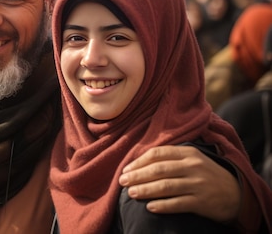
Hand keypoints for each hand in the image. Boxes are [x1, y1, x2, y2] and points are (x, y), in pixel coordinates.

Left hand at [119, 145, 239, 222]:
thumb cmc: (206, 174)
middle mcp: (193, 166)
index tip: (126, 169)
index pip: (157, 154)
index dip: (139, 162)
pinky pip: (178, 203)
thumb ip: (170, 158)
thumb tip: (139, 162)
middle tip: (122, 181)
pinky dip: (162, 205)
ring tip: (131, 193)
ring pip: (166, 186)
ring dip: (145, 190)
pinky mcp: (202, 202)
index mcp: (188, 153)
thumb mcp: (192, 159)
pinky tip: (150, 207)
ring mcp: (198, 184)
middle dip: (137, 176)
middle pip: (159, 169)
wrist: (237, 193)